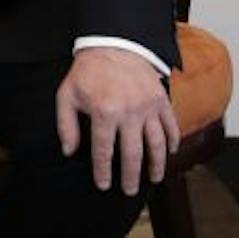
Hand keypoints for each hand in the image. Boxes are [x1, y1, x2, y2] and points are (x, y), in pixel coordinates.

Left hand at [56, 46, 178, 194]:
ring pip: (157, 144)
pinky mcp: (162, 101)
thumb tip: (68, 151)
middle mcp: (129, 113)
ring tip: (154, 179)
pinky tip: (169, 153)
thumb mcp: (66, 96)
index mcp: (104, 112)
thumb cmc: (87, 73)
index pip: (103, 151)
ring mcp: (149, 107)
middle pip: (132, 153)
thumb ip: (66, 125)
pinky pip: (171, 126)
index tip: (104, 185)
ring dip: (156, 164)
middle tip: (129, 191)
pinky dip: (172, 141)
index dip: (103, 171)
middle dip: (131, 176)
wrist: (113, 46)